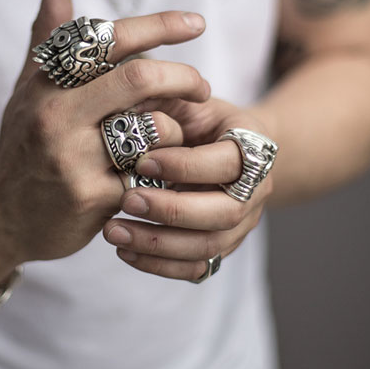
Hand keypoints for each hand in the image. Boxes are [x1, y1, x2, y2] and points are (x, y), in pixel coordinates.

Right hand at [0, 0, 210, 266]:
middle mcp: (57, 115)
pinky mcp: (91, 198)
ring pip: (154, 131)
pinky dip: (162, 171)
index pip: (110, 40)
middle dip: (183, 78)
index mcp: (47, 83)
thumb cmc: (22, 146)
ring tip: (167, 139)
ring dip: (173, 132)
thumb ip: (48, 37)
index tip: (197, 23)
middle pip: (140, 79)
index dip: (160, 25)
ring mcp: (74, 159)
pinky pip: (149, 174)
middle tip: (202, 87)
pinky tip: (155, 174)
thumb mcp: (29, 90)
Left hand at [103, 98, 274, 280]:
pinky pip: (198, 267)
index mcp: (253, 144)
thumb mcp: (186, 101)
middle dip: (172, 210)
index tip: (142, 163)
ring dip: (158, 244)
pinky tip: (125, 251)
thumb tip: (123, 106)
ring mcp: (243, 222)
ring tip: (113, 231)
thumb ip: (162, 102)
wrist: (229, 149)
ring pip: (208, 246)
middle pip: (224, 212)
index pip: (227, 162)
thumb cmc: (201, 120)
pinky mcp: (224, 245)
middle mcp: (256, 189)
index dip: (185, 165)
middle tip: (127, 201)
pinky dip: (159, 265)